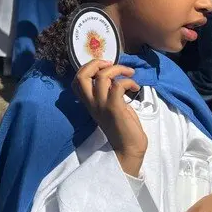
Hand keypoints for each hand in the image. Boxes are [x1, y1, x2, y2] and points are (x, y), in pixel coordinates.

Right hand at [72, 60, 145, 175]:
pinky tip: (135, 87)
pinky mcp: (115, 108)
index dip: (88, 67)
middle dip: (96, 63)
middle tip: (111, 64)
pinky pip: (118, 86)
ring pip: (103, 76)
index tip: (104, 67)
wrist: (128, 148)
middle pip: (82, 75)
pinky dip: (128, 81)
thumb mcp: (109, 106)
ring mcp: (102, 105)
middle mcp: (92, 102)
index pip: (76, 80)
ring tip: (130, 74)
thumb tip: (114, 77)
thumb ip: (107, 92)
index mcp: (89, 102)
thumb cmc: (122, 127)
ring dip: (119, 69)